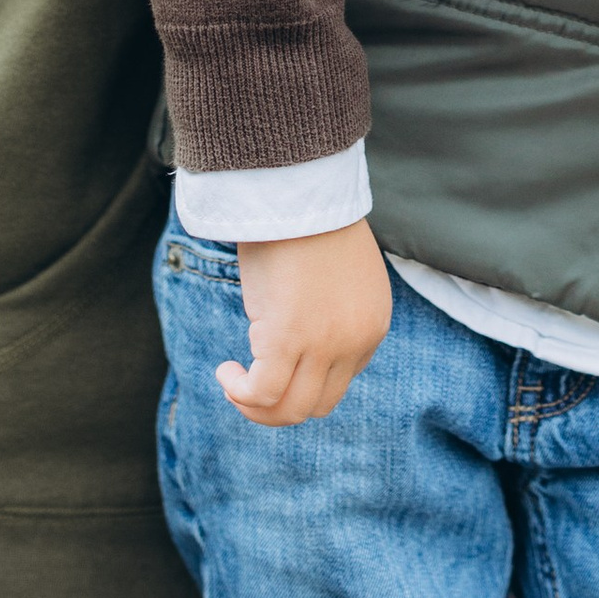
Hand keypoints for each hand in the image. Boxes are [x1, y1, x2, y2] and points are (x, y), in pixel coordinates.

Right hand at [218, 221, 392, 425]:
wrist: (299, 187)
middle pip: (318, 405)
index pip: (339, 381)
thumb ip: (330, 311)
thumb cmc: (308, 219)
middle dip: (279, 403)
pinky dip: (240, 392)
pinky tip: (225, 370)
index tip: (273, 360)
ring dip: (256, 406)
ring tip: (233, 380)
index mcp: (373, 325)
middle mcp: (356, 342)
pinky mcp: (288, 339)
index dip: (301, 379)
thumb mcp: (336, 274)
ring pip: (291, 410)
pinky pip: (262, 393)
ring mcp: (325, 344)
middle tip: (248, 380)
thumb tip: (298, 337)